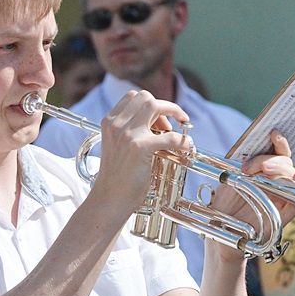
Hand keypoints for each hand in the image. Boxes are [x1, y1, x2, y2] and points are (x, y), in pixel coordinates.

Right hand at [93, 90, 192, 212]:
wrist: (109, 199)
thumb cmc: (117, 177)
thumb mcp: (118, 147)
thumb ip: (130, 132)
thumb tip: (160, 125)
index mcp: (109, 122)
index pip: (133, 96)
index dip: (150, 103)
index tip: (160, 117)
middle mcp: (116, 124)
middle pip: (145, 97)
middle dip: (164, 106)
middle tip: (173, 123)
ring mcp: (127, 134)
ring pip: (155, 106)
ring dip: (173, 113)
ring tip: (179, 130)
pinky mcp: (139, 148)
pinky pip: (169, 136)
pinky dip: (182, 140)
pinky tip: (185, 147)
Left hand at [211, 130, 294, 258]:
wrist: (222, 232)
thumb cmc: (224, 206)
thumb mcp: (229, 180)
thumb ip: (241, 165)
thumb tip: (249, 152)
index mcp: (263, 172)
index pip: (278, 152)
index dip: (279, 141)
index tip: (273, 132)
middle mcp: (275, 182)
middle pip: (286, 161)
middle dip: (270, 159)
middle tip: (251, 166)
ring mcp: (282, 196)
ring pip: (293, 176)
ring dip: (278, 170)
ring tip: (259, 172)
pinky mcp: (286, 212)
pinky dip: (292, 190)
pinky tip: (279, 187)